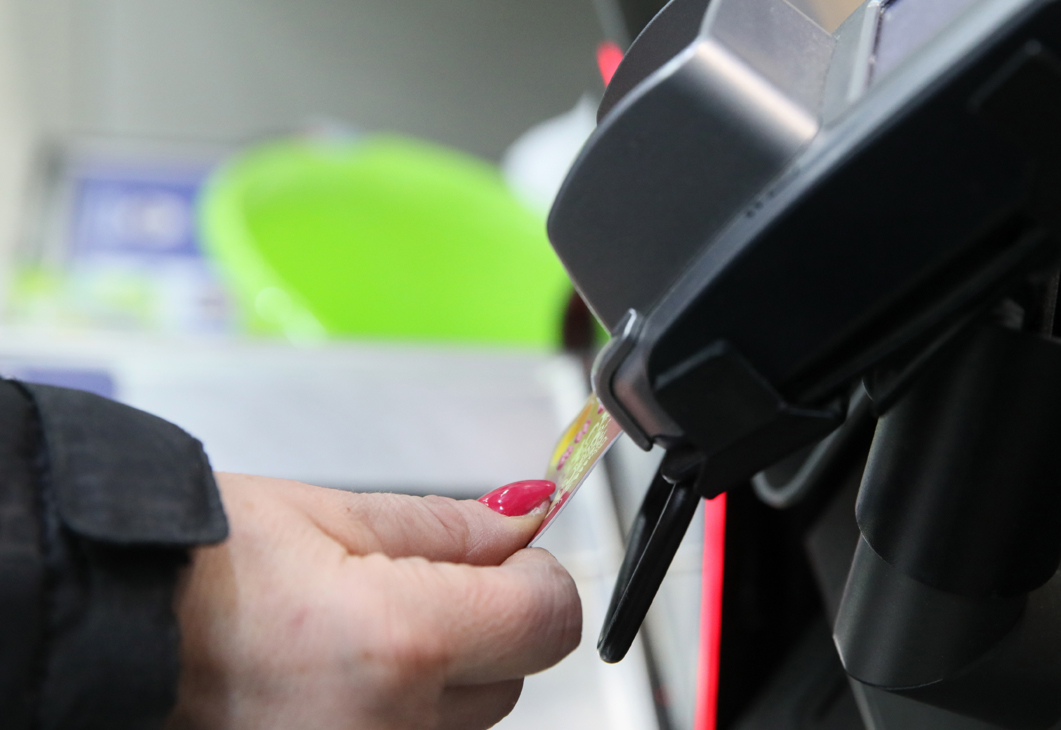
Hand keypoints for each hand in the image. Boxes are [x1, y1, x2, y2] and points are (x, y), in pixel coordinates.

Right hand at [167, 473, 580, 729]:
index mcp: (399, 644)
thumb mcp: (331, 514)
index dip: (538, 577)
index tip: (512, 555)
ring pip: (470, 719)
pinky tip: (348, 672)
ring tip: (363, 629)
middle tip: (420, 580)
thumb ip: (448, 525)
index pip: (548, 620)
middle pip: (515, 675)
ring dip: (447, 672)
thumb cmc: (197, 563)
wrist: (105, 626)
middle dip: (488, 622)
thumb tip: (526, 519)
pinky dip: (407, 709)